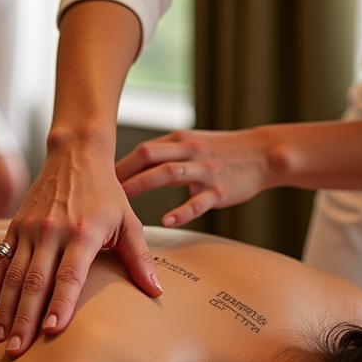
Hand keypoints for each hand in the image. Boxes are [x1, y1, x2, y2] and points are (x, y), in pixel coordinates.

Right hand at [0, 145, 162, 357]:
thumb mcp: (129, 221)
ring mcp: (30, 228)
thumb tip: (157, 292)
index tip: (52, 332)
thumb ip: (140, 258)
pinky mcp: (15, 225)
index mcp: (82, 232)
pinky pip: (0, 259)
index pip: (69, 275)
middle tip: (17, 351)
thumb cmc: (107, 194)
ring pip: (13, 274)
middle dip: (25, 319)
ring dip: (5, 309)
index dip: (61, 304)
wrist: (75, 156)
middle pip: (35, 282)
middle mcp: (52, 231)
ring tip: (0, 339)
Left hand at [115, 127, 277, 226]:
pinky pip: (198, 201)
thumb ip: (165, 151)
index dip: (119, 163)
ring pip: (170, 174)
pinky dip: (181, 211)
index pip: (143, 149)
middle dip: (123, 173)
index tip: (98, 178)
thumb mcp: (192, 143)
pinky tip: (165, 222)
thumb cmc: (222, 150)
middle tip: (101, 191)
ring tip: (123, 205)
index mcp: (180, 140)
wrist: (264, 153)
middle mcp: (190, 151)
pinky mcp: (221, 190)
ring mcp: (206, 170)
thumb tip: (131, 164)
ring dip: (143, 186)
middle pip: (150, 157)